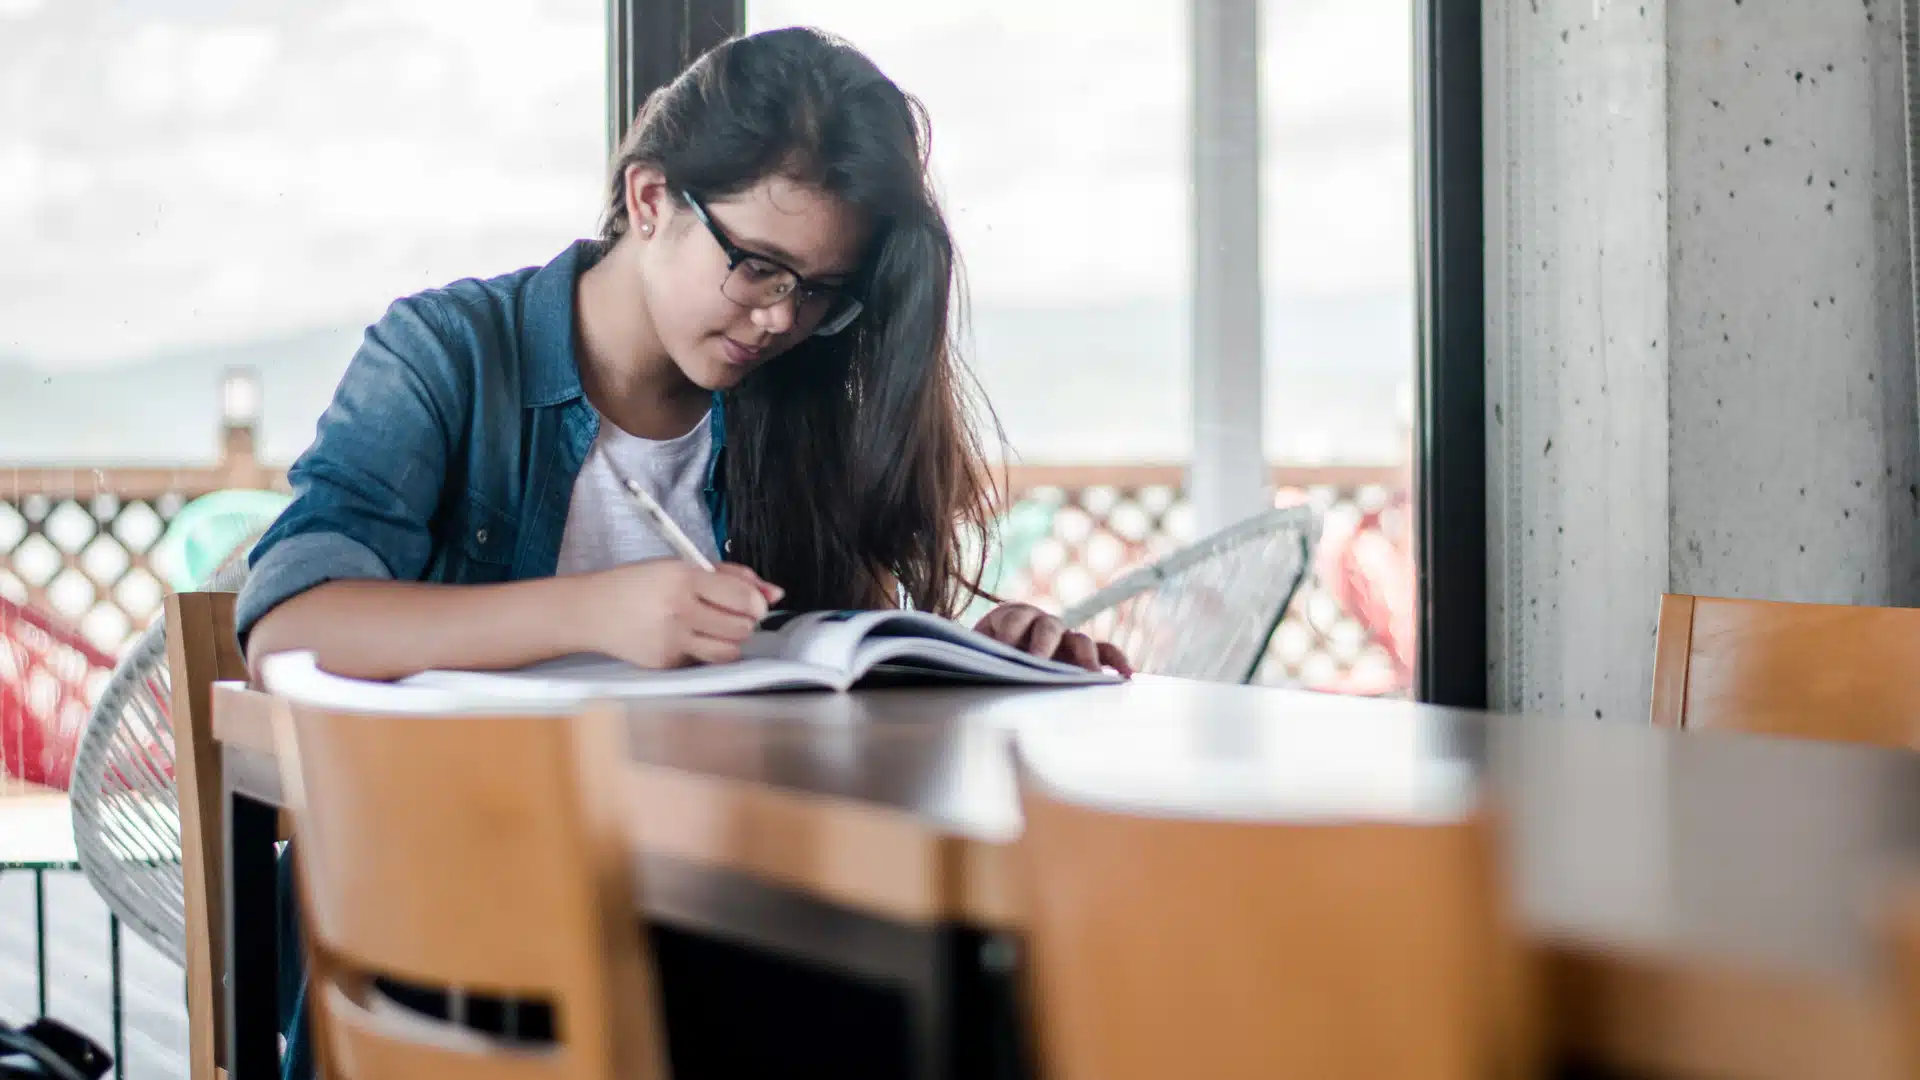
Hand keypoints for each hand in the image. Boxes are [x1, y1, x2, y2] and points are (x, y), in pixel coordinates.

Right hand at [576, 560, 782, 667]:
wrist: (591, 611)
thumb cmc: (638, 584)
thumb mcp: (681, 566)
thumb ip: (731, 576)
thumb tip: (775, 593)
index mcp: (683, 579)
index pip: (743, 598)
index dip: (757, 603)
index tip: (754, 603)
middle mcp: (679, 610)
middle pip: (742, 627)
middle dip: (745, 621)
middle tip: (730, 614)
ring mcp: (672, 641)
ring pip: (729, 651)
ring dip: (731, 640)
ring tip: (713, 627)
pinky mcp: (666, 663)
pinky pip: (704, 661)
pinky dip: (705, 651)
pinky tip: (687, 638)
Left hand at [973, 602, 1132, 676]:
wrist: (991, 658)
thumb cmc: (983, 657)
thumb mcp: (976, 653)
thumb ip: (978, 655)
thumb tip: (975, 666)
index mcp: (1011, 616)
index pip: (1014, 617)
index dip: (1009, 630)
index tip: (1003, 648)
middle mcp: (1042, 623)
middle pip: (1049, 627)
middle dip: (1044, 644)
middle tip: (1038, 661)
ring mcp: (1065, 638)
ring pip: (1081, 640)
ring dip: (1085, 656)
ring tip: (1091, 674)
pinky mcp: (1081, 653)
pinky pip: (1103, 652)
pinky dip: (1116, 660)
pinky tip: (1126, 675)